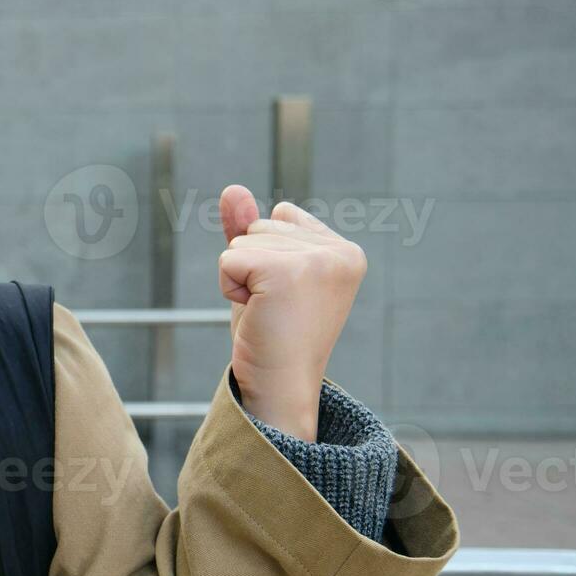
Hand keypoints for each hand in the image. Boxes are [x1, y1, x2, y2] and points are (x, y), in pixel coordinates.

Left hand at [217, 185, 364, 440]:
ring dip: (241, 278)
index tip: (286, 298)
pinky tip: (256, 314)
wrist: (278, 387)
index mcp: (346, 251)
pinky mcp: (286, 271)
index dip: (267, 256)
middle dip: (252, 265)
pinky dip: (230, 287)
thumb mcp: (262, 275)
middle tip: (274, 310)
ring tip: (268, 313)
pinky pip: (229, 258)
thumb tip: (232, 188)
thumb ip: (250, 229)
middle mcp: (340, 252)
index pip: (282, 215)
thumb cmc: (273, 335)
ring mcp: (317, 260)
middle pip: (261, 225)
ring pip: (243, 240)